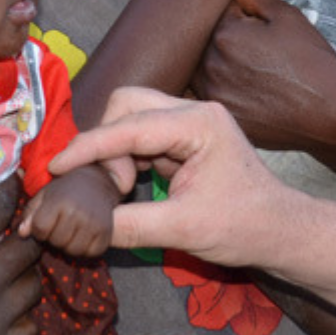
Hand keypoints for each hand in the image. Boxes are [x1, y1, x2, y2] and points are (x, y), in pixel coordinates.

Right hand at [0, 154, 42, 334]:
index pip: (0, 207)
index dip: (11, 188)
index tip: (16, 179)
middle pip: (29, 245)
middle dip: (26, 234)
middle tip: (17, 229)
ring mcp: (2, 315)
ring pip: (34, 284)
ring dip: (27, 273)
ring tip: (13, 270)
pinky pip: (30, 324)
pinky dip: (24, 315)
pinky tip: (8, 314)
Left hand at [18, 169, 118, 256]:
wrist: (96, 183)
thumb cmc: (65, 190)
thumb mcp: (44, 195)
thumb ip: (30, 214)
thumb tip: (21, 233)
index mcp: (59, 201)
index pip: (40, 230)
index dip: (39, 230)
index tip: (45, 222)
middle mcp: (77, 212)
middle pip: (57, 242)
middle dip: (54, 237)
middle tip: (60, 225)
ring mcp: (93, 223)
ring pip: (73, 251)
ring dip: (69, 245)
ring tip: (70, 231)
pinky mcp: (106, 232)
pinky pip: (90, 253)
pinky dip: (85, 249)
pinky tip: (83, 236)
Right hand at [48, 87, 309, 268]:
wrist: (279, 230)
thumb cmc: (242, 227)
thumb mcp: (183, 230)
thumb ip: (129, 225)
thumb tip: (83, 227)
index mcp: (199, 123)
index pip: (129, 126)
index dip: (88, 147)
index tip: (56, 168)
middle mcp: (193, 111)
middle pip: (127, 104)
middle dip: (105, 142)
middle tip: (113, 188)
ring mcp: (189, 122)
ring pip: (130, 118)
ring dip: (115, 151)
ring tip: (122, 191)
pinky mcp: (183, 138)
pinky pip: (140, 135)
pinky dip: (125, 157)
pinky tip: (127, 185)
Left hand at [188, 0, 335, 154]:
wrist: (331, 112)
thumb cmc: (312, 62)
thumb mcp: (286, 16)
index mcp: (224, 34)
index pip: (214, 11)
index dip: (235, 13)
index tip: (253, 23)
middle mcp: (210, 65)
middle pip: (201, 40)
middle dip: (222, 37)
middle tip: (255, 49)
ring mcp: (212, 95)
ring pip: (200, 67)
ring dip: (216, 63)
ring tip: (252, 69)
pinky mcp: (220, 118)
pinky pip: (207, 95)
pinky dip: (219, 89)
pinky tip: (247, 90)